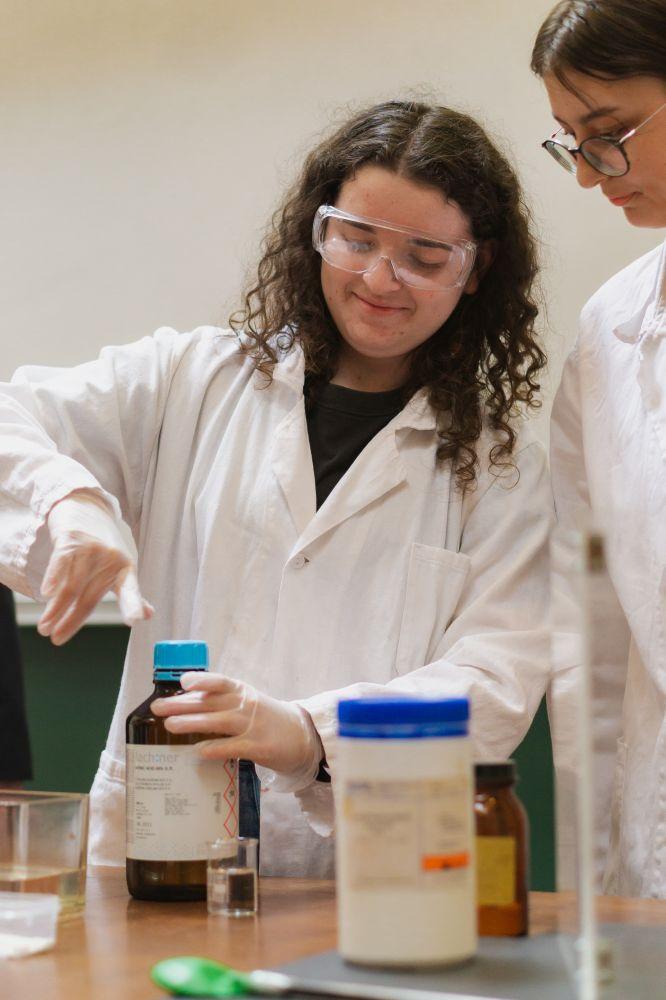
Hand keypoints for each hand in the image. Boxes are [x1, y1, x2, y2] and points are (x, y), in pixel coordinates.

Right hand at [37, 490, 152, 644]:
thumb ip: (131, 592)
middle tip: (56, 638)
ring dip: (56, 608)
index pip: (131, 590)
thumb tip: (148, 615)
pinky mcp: (72, 538)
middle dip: (72, 620)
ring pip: (72, 584)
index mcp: (126, 569)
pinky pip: (62, 561)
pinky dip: (54, 577)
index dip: (133, 605)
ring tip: (44, 626)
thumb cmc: (105, 544)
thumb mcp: (123, 566)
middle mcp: (111, 559)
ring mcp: (92, 548)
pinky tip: (47, 593)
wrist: (87, 507)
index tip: (135, 620)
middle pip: (89, 596)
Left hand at [151, 672, 321, 789]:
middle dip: (183, 704)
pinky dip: (216, 747)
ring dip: (193, 723)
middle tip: (158, 708)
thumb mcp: (247, 703)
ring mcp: (253, 726)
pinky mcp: (259, 747)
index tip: (182, 682)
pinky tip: (199, 751)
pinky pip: (234, 747)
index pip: (221, 682)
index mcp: (243, 692)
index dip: (202, 680)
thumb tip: (185, 705)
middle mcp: (247, 705)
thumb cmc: (267, 719)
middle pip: (212, 702)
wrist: (303, 736)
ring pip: (219, 722)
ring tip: (171, 725)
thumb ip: (221, 703)